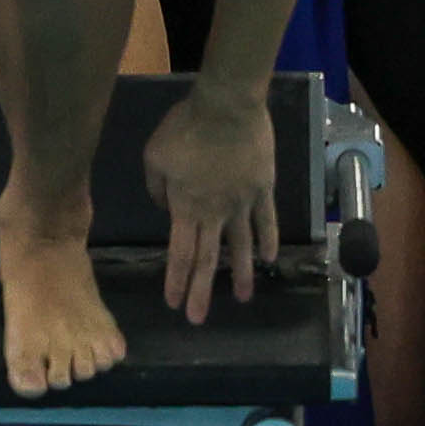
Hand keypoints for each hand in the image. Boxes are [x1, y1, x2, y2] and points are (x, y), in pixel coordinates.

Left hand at [140, 80, 279, 325]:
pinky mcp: (264, 188)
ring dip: (241, 274)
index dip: (178, 280)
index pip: (181, 253)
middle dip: (202, 291)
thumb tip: (166, 208)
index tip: (175, 304)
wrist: (227, 106)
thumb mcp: (154, 156)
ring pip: (242, 246)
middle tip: (199, 319)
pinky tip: (270, 259)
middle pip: (208, 259)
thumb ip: (156, 189)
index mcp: (186, 207)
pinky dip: (268, 241)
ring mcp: (243, 203)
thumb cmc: (185, 128)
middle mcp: (216, 213)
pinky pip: (267, 220)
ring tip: (243, 298)